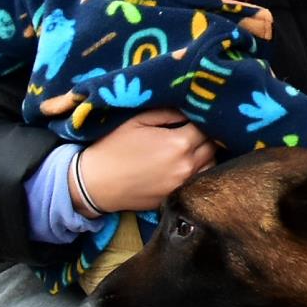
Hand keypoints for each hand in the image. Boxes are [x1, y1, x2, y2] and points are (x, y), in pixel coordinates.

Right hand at [73, 109, 215, 212]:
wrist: (93, 183)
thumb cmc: (113, 147)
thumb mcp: (137, 120)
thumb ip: (168, 112)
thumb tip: (189, 109)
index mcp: (178, 144)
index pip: (207, 127)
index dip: (203, 119)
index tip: (197, 114)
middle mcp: (186, 166)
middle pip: (213, 147)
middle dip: (207, 135)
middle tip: (196, 128)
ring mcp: (182, 185)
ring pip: (210, 165)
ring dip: (206, 154)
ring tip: (192, 146)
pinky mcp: (175, 197)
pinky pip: (198, 182)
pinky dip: (198, 171)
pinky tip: (185, 163)